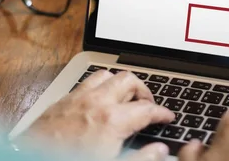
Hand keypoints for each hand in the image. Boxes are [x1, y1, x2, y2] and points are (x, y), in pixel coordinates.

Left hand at [20, 70, 174, 160]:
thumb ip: (141, 158)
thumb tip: (160, 151)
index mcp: (112, 120)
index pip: (147, 109)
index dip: (162, 113)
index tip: (167, 116)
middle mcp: (95, 102)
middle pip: (129, 80)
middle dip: (143, 90)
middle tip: (147, 105)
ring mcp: (76, 98)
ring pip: (106, 75)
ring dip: (119, 84)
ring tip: (124, 98)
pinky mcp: (61, 101)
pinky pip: (85, 82)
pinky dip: (98, 87)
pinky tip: (97, 100)